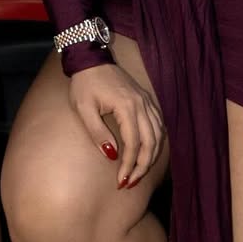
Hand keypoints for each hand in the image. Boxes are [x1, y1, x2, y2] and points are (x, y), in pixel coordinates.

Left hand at [68, 62, 164, 189]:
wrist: (91, 59)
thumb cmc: (84, 84)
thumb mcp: (83, 109)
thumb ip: (97, 132)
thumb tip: (112, 155)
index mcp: (127, 107)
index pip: (133, 144)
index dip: (129, 165)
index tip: (121, 181)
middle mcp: (142, 104)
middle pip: (151, 142)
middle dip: (142, 166)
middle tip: (131, 182)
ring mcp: (146, 100)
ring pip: (158, 134)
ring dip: (151, 155)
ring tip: (139, 171)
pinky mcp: (146, 98)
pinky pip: (158, 123)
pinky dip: (157, 140)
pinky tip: (149, 150)